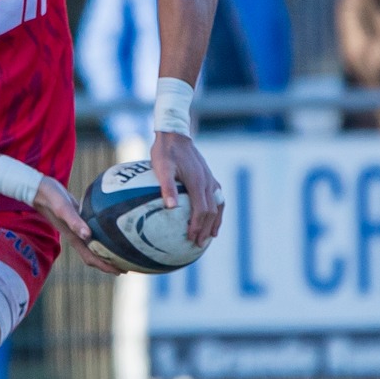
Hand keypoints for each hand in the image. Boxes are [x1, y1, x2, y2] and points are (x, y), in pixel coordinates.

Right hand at [33, 176, 122, 275]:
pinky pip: (93, 233)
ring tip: (122, 253)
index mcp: (73, 237)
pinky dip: (103, 237)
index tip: (122, 271)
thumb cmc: (51, 197)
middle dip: (110, 263)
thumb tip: (87, 235)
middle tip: (127, 266)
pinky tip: (112, 231)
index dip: (106, 266)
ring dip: (107, 252)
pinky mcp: (78, 219)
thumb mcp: (63, 208)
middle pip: (94, 256)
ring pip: (94, 246)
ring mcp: (77, 229)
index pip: (92, 258)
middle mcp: (76, 236)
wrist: (39, 189)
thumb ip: (74, 221)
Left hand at [152, 131, 223, 245]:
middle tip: (198, 244)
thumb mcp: (161, 167)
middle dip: (206, 229)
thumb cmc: (164, 152)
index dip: (198, 226)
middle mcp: (207, 182)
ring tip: (210, 237)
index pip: (202, 210)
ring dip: (214, 222)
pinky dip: (217, 211)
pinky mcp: (208, 177)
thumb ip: (166, 186)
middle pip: (212, 211)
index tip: (191, 238)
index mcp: (197, 182)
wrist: (174, 135)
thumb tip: (170, 207)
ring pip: (218, 205)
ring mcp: (210, 179)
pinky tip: (212, 218)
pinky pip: (217, 197)